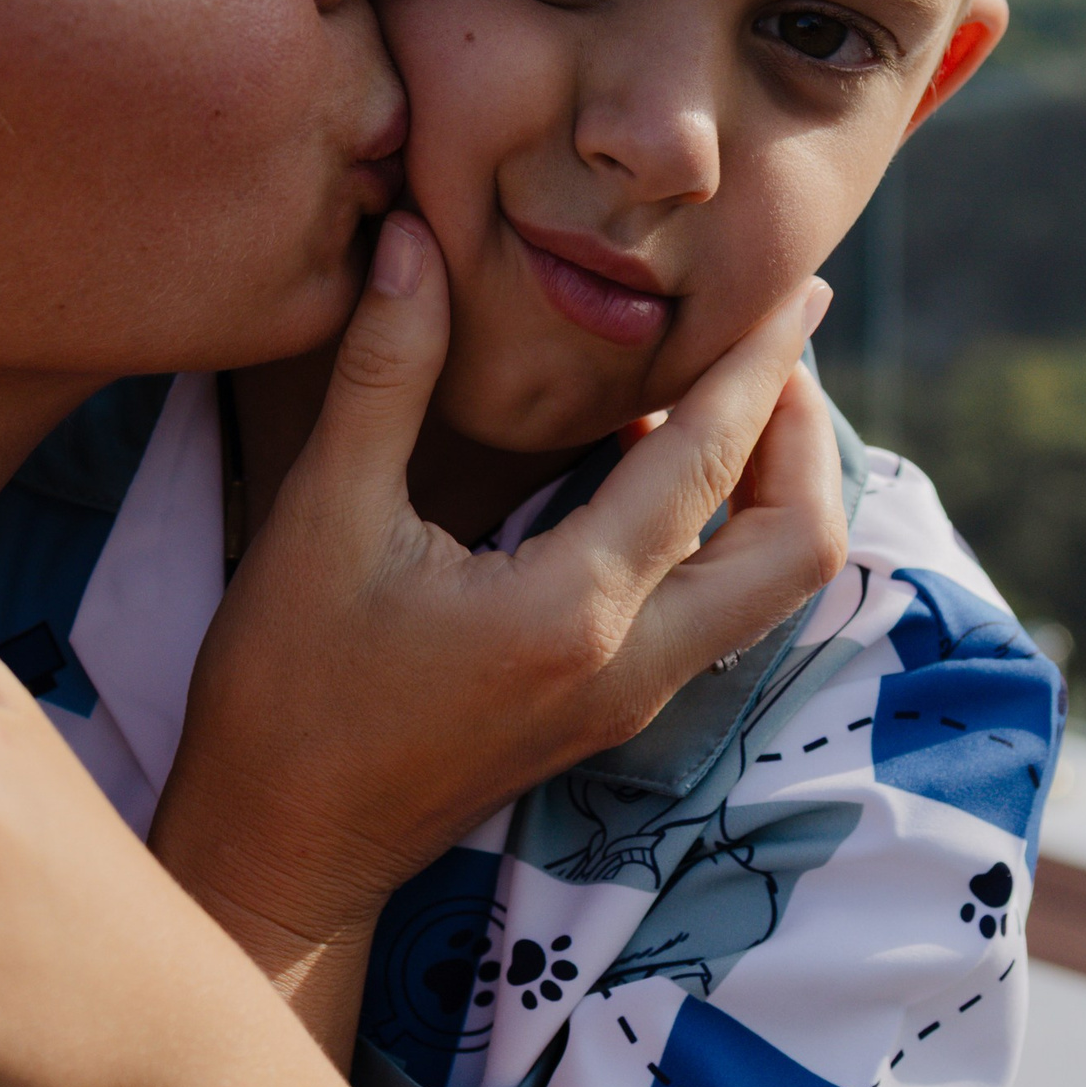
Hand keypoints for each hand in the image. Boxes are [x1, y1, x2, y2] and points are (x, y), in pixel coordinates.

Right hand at [154, 216, 844, 953]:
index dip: (761, 363)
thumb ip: (382, 372)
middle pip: (797, 546)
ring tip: (724, 392)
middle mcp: (631, 663)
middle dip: (803, 434)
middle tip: (767, 345)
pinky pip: (717, 608)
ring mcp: (629, 697)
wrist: (282, 846)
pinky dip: (722, 527)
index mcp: (575, 610)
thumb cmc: (284, 692)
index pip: (708, 463)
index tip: (800, 286)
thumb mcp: (320, 519)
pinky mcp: (610, 710)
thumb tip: (413, 240)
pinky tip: (651, 464)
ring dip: (772, 487)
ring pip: (769, 588)